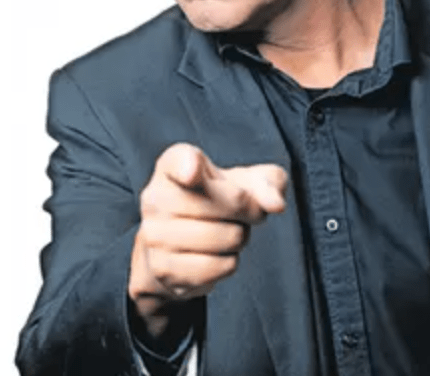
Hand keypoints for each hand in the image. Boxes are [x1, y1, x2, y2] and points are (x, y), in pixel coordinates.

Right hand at [128, 143, 286, 335]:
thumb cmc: (221, 200)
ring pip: (229, 237)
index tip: (194, 173)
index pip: (180, 161)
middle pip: (231, 201)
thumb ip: (268, 183)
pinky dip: (229, 262)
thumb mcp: (247, 181)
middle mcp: (156, 197)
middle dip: (249, 210)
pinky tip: (216, 253)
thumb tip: (276, 204)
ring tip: (227, 230)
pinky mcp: (162, 269)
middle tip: (242, 212)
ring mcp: (154, 234)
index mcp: (171, 164)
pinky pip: (219, 267)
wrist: (185, 242)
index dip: (189, 167)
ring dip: (240, 238)